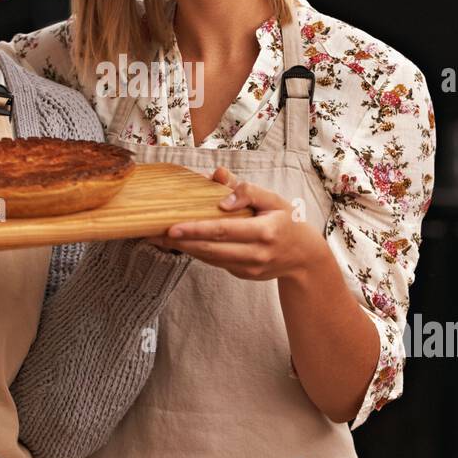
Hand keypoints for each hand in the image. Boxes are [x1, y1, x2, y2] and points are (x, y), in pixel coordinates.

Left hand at [146, 167, 324, 280]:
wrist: (303, 256)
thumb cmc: (286, 221)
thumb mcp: (274, 199)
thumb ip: (247, 190)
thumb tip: (220, 183)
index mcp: (264, 232)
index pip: (223, 230)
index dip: (196, 230)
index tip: (172, 228)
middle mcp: (255, 254)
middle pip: (211, 249)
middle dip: (181, 243)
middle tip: (154, 234)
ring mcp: (248, 268)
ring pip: (210, 258)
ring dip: (184, 248)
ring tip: (160, 238)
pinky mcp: (242, 274)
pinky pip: (216, 262)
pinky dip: (198, 251)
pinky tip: (182, 242)